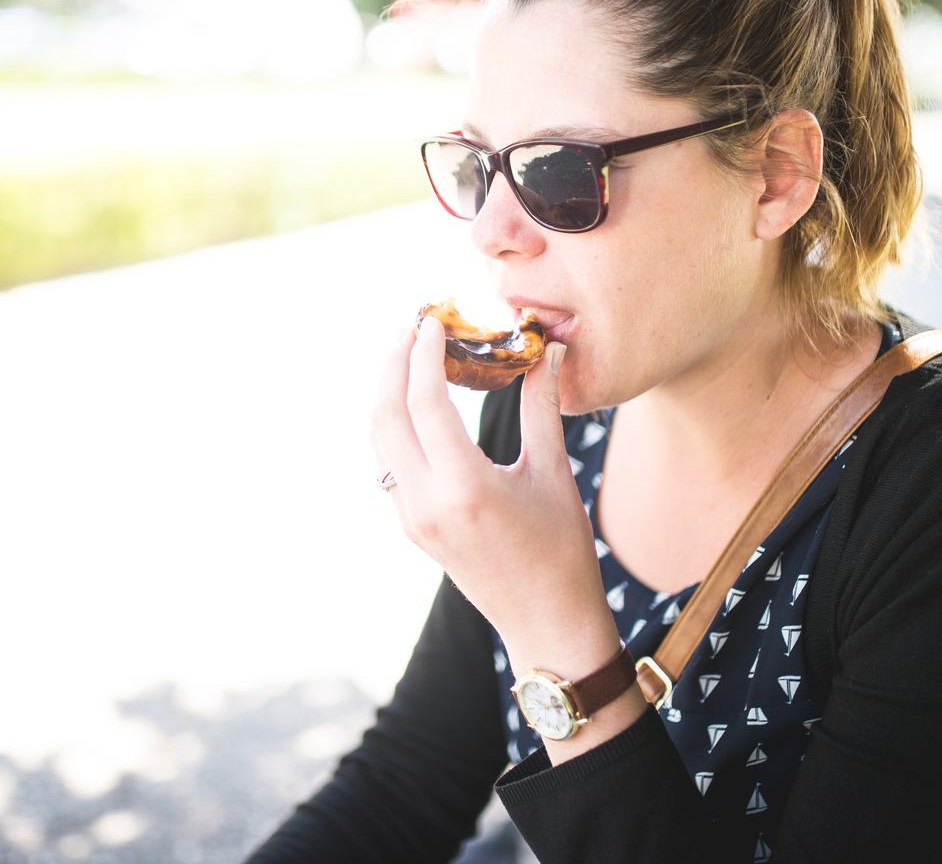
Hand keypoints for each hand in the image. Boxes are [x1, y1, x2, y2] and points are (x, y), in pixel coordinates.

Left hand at [371, 316, 618, 672]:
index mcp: (464, 487)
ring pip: (379, 440)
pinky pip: (388, 464)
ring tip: (411, 356)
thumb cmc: (562, 548)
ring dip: (388, 393)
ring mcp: (412, 518)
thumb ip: (541, 406)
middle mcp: (427, 503)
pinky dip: (394, 425)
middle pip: (385, 415)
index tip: (433, 319)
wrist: (545, 623)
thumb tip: (546, 349)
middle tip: (413, 328)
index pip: (425, 401)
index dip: (425, 354)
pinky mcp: (411, 527)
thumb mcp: (553, 471)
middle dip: (392, 364)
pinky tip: (417, 403)